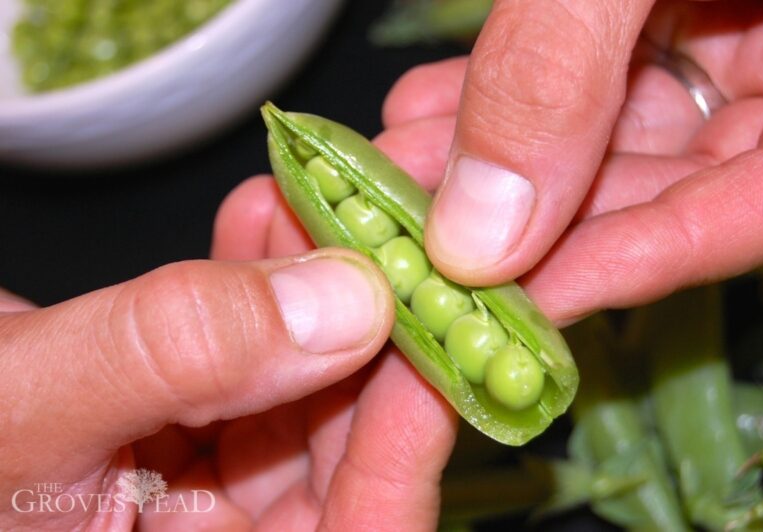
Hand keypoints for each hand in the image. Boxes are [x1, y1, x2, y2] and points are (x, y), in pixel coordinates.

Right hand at [0, 179, 456, 530]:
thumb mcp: (22, 411)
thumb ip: (176, 353)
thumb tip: (345, 301)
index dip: (398, 448)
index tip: (422, 341)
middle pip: (341, 457)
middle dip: (363, 346)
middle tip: (380, 250)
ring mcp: (208, 485)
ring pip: (303, 391)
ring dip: (315, 297)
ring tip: (312, 212)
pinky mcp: (191, 419)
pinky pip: (252, 356)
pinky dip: (259, 286)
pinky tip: (260, 223)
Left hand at [379, 0, 762, 322]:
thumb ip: (561, 65)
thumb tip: (481, 232)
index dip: (633, 262)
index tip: (516, 299)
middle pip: (671, 182)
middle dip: (532, 211)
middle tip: (420, 235)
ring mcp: (734, 37)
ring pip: (613, 130)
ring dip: (497, 155)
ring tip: (398, 171)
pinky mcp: (672, 10)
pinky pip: (592, 71)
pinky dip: (512, 89)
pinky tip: (430, 108)